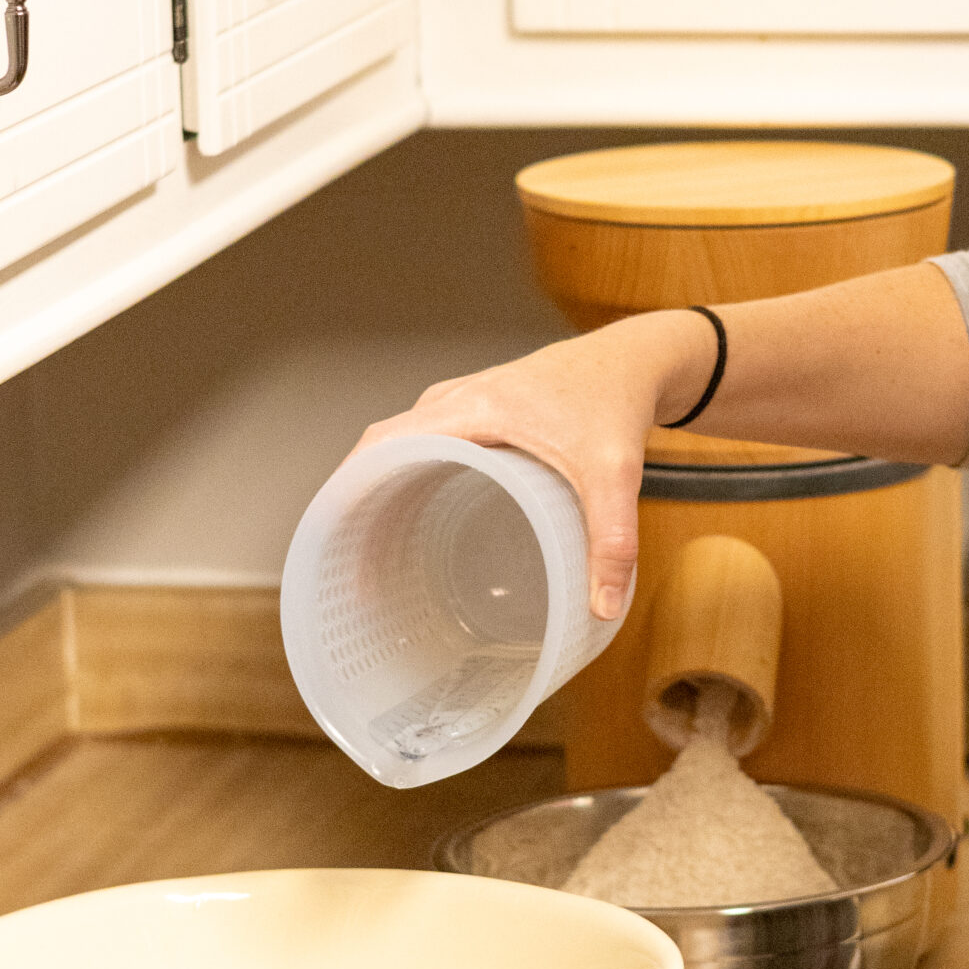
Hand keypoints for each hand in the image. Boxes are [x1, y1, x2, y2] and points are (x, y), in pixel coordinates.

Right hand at [351, 312, 712, 620]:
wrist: (633, 361)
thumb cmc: (615, 402)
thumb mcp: (616, 473)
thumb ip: (613, 540)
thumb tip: (603, 607)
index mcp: (474, 407)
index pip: (385, 442)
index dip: (351, 486)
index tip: (335, 534)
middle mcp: (457, 399)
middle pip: (381, 447)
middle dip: (357, 499)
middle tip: (351, 560)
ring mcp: (462, 402)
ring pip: (399, 443)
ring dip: (379, 487)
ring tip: (369, 546)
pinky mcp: (474, 410)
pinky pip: (422, 440)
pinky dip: (406, 473)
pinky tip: (411, 514)